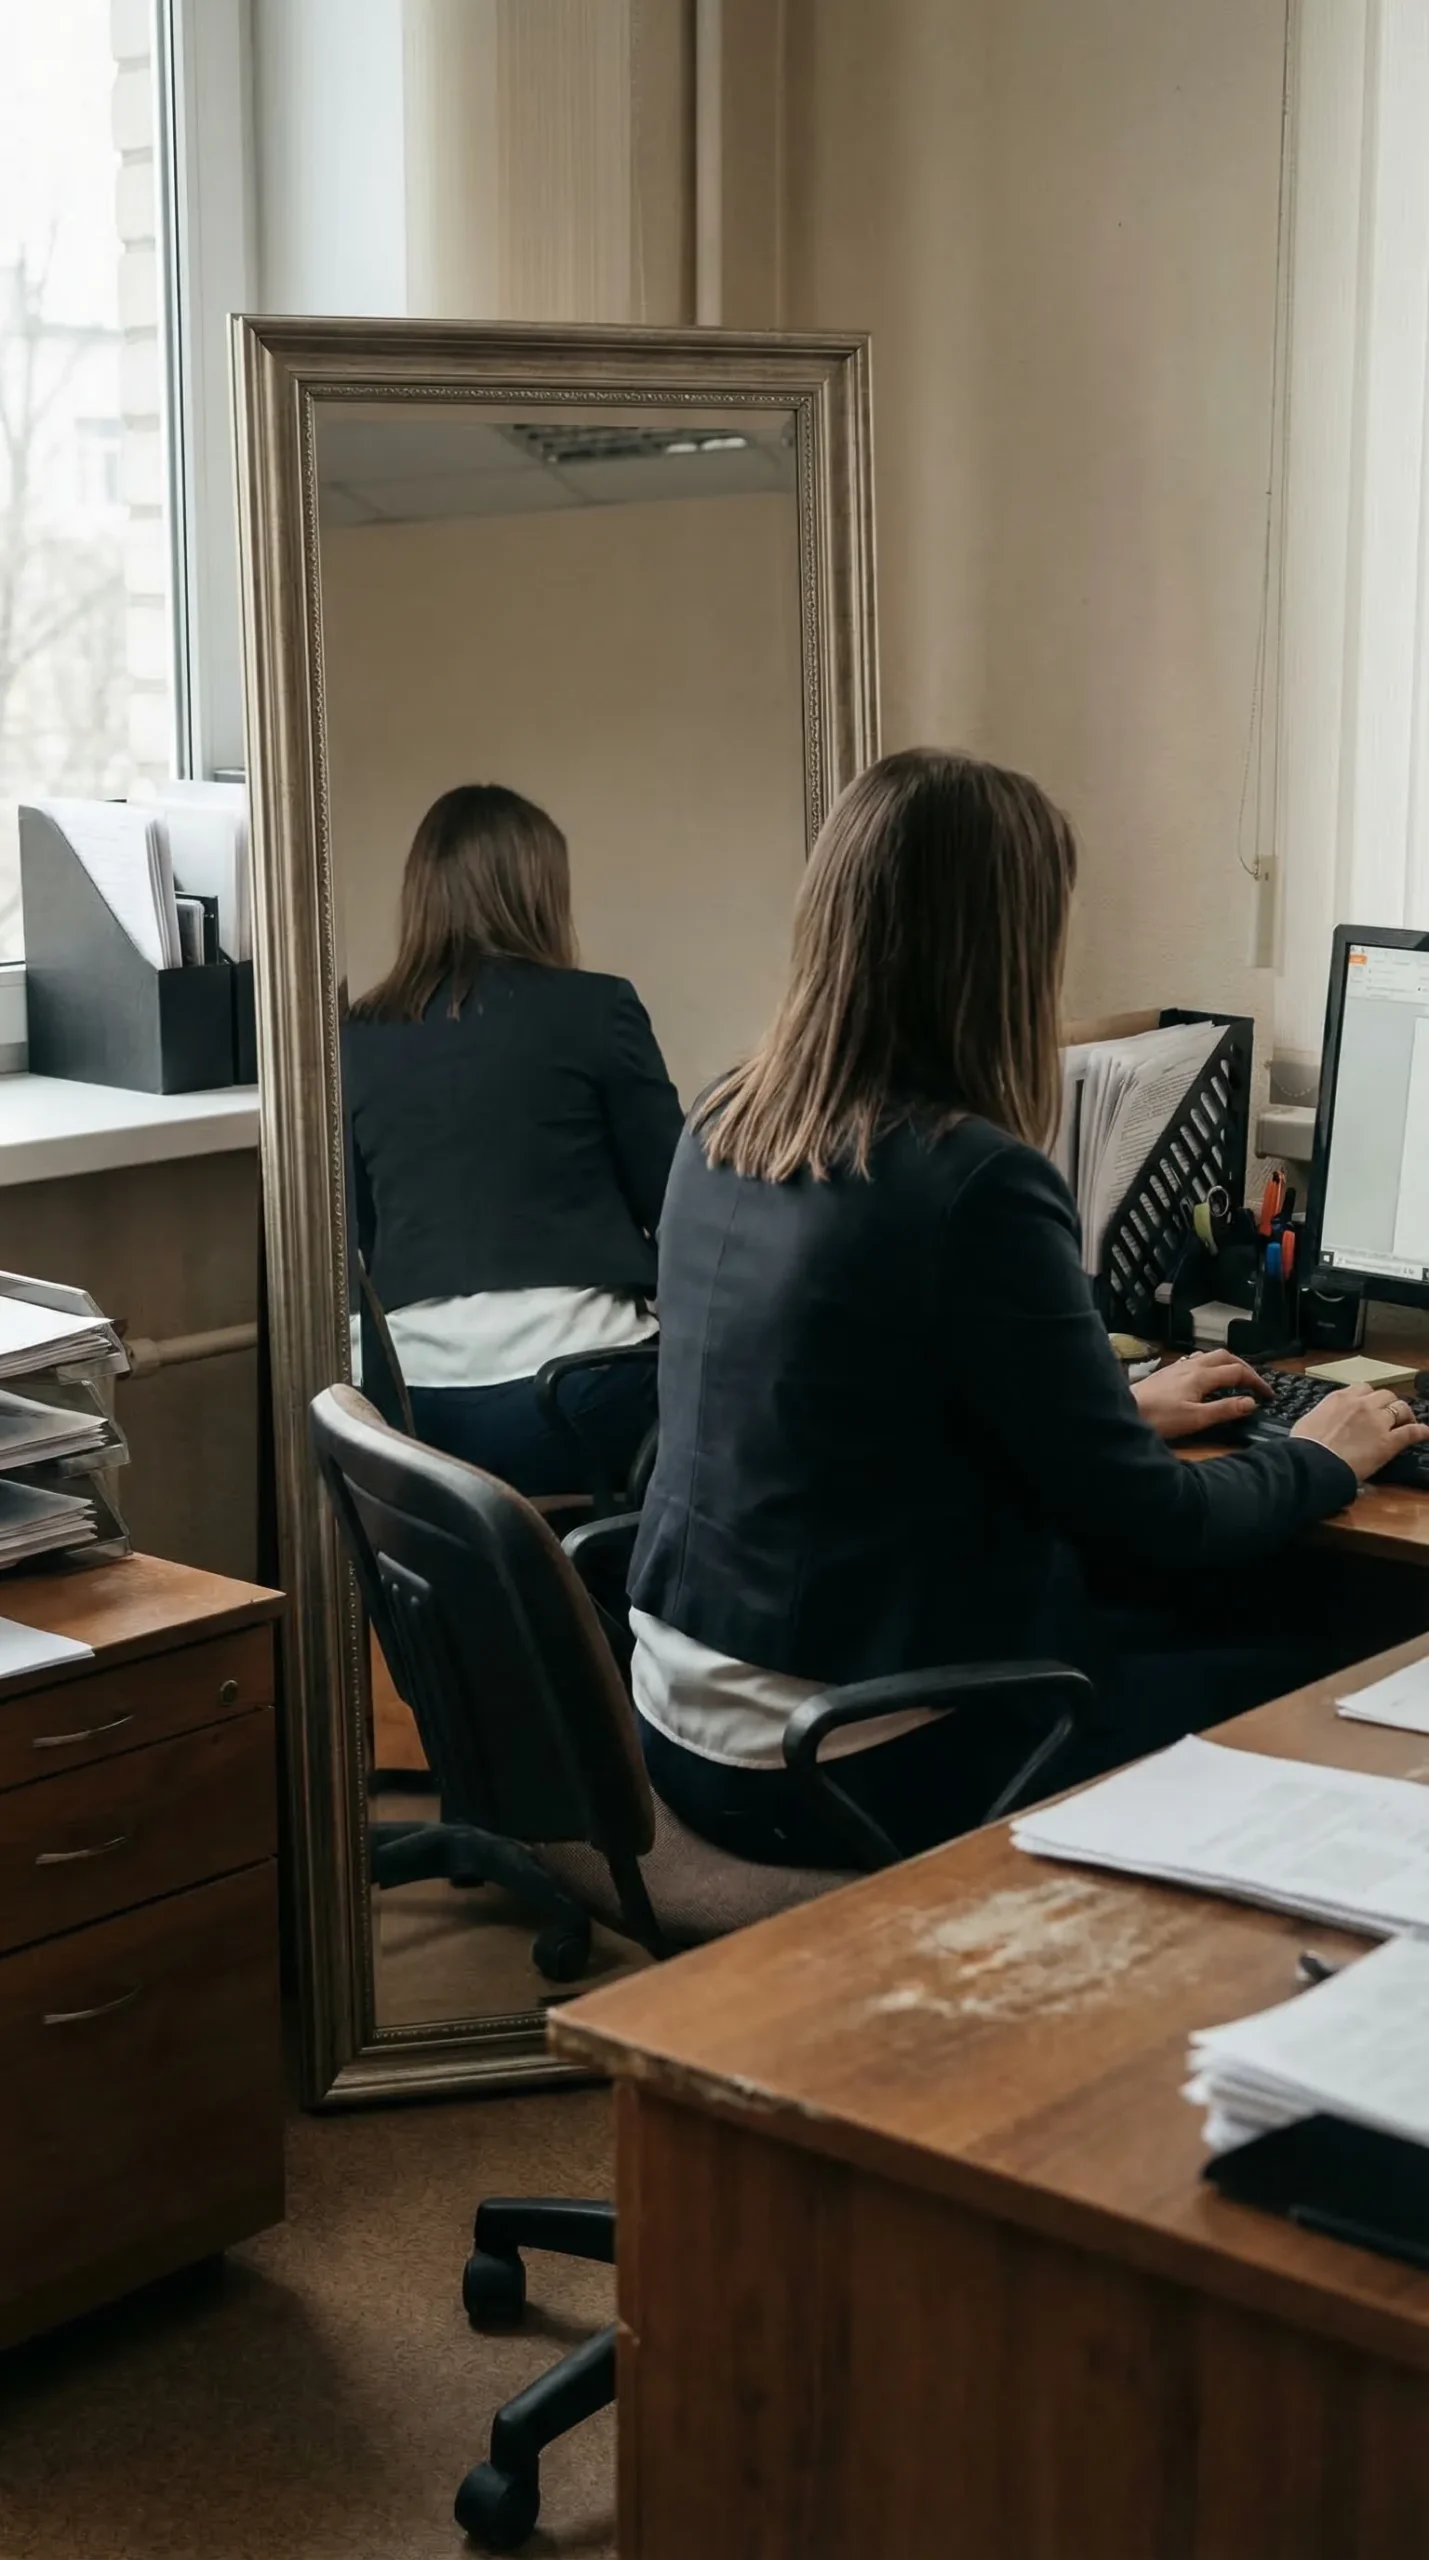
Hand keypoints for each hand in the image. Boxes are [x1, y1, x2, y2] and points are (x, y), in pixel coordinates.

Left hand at [1131, 1351, 1269, 1441]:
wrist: (1125, 1411)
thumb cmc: (1160, 1418)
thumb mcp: (1196, 1419)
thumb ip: (1225, 1409)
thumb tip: (1251, 1402)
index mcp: (1202, 1375)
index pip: (1237, 1372)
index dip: (1256, 1382)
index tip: (1269, 1395)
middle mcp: (1191, 1365)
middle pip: (1226, 1356)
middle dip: (1245, 1367)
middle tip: (1255, 1384)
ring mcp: (1179, 1366)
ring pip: (1210, 1356)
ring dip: (1228, 1364)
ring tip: (1236, 1379)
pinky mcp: (1168, 1372)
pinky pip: (1197, 1360)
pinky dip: (1211, 1366)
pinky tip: (1207, 1379)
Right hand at [1291, 1384, 1428, 1482]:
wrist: (1312, 1462)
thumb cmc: (1304, 1445)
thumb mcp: (1309, 1421)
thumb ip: (1323, 1415)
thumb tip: (1323, 1421)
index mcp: (1340, 1398)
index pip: (1363, 1388)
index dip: (1369, 1398)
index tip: (1369, 1405)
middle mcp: (1362, 1405)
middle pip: (1385, 1395)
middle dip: (1389, 1404)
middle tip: (1390, 1415)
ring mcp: (1377, 1422)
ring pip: (1400, 1408)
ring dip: (1404, 1414)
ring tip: (1406, 1422)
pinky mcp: (1388, 1442)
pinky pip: (1411, 1432)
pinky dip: (1421, 1431)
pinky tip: (1425, 1433)